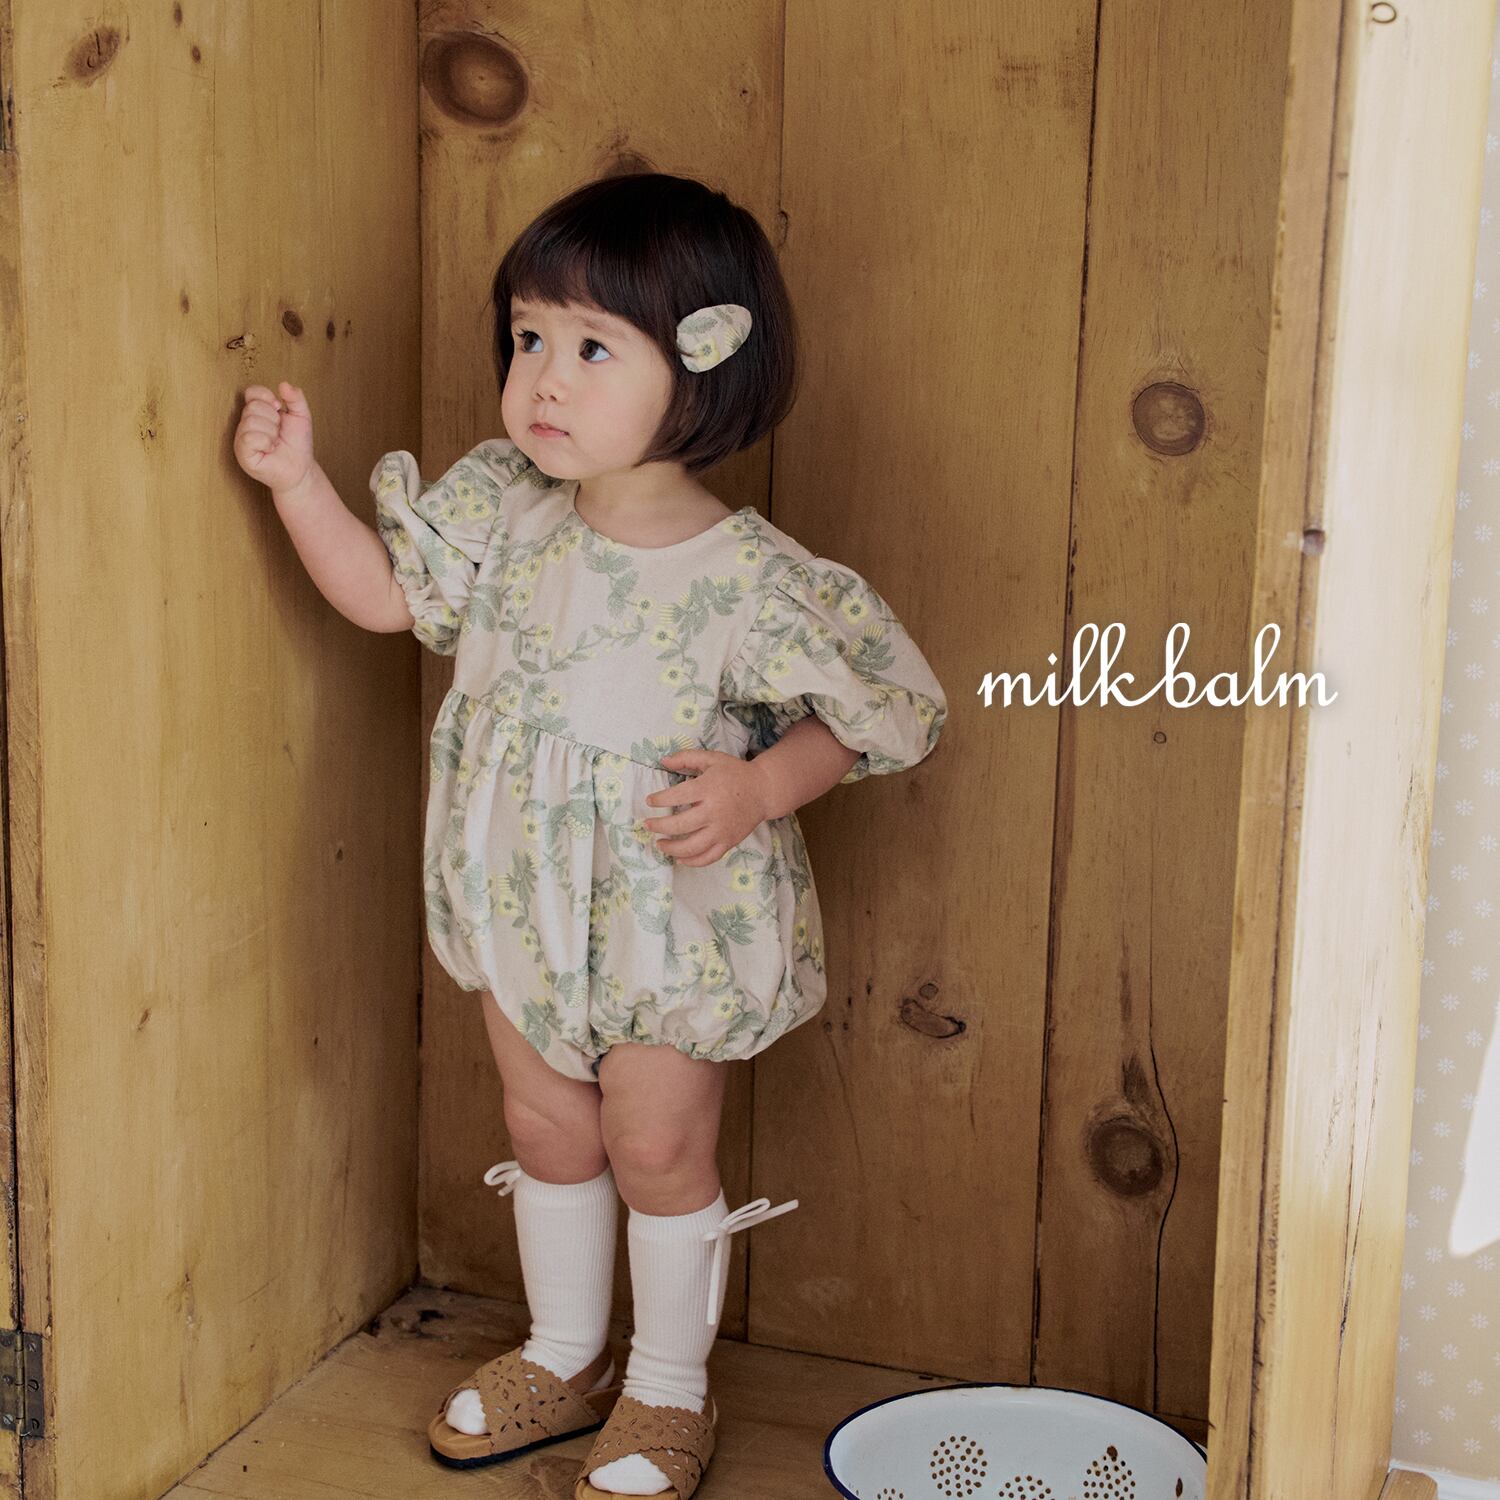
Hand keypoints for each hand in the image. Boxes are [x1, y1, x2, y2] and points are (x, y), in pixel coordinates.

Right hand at [234, 380, 314, 494]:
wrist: (301, 469)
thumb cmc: (297, 443)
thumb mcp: (301, 416)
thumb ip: (296, 398)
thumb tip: (283, 384)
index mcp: (257, 411)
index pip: (252, 392)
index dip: (268, 397)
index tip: (279, 408)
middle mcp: (246, 423)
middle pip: (253, 406)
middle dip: (274, 420)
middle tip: (278, 433)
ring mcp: (242, 438)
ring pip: (251, 421)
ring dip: (271, 433)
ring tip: (274, 443)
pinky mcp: (242, 453)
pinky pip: (249, 438)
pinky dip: (265, 442)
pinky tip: (269, 450)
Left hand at [643, 748, 771, 865]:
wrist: (763, 790)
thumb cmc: (735, 773)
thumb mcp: (712, 759)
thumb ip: (686, 758)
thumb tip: (663, 761)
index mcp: (708, 788)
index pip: (676, 797)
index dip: (659, 800)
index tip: (650, 801)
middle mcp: (714, 811)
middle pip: (680, 825)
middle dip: (659, 826)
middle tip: (648, 824)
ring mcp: (722, 830)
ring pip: (692, 847)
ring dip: (671, 848)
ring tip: (659, 844)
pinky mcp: (729, 842)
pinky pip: (708, 858)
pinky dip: (692, 862)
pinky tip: (679, 858)